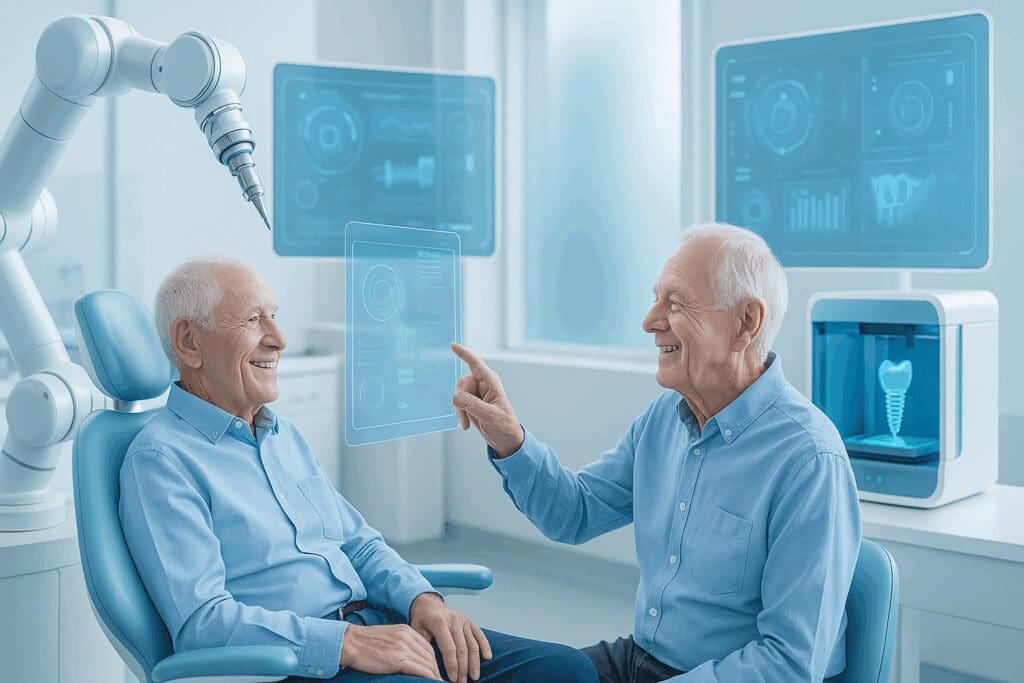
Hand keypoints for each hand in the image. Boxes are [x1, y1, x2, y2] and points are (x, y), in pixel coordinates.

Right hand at [339, 623, 441, 679]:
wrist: (350, 643)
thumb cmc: (364, 643)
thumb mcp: (388, 637)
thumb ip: (401, 644)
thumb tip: (410, 657)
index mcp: (405, 630)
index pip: (427, 646)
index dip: (433, 660)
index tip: (436, 670)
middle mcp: (407, 637)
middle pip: (430, 655)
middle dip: (436, 669)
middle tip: (441, 679)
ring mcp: (403, 648)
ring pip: (427, 663)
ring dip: (434, 675)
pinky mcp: (397, 660)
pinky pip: (419, 669)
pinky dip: (428, 677)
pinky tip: (431, 682)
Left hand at [410, 592, 491, 682]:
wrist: (427, 603)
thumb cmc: (421, 620)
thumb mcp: (416, 630)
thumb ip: (423, 646)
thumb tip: (429, 667)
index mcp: (439, 622)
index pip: (449, 648)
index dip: (452, 665)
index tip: (452, 679)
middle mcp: (453, 620)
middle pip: (462, 648)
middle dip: (463, 668)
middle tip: (462, 682)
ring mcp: (463, 620)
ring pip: (472, 644)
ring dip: (474, 662)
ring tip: (474, 676)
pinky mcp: (469, 621)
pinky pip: (479, 634)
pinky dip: (485, 646)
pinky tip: (487, 657)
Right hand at [451, 343, 524, 457]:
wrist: (504, 439)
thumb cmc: (504, 425)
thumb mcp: (490, 416)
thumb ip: (472, 405)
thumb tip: (455, 397)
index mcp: (491, 382)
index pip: (475, 363)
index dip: (464, 353)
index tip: (453, 345)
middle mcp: (482, 384)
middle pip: (462, 383)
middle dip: (461, 400)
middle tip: (467, 415)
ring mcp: (476, 393)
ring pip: (457, 394)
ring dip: (460, 409)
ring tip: (469, 421)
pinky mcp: (470, 402)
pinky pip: (457, 403)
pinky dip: (460, 414)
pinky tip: (467, 424)